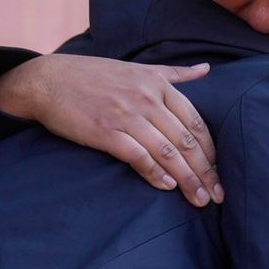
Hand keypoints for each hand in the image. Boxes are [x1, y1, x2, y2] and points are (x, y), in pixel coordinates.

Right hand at [0, 54, 221, 205]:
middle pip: (186, 141)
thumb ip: (174, 73)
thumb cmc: (94, 76)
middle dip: (206, 172)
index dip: (211, 151)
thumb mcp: (139, 68)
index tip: (220, 173)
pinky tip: (167, 188)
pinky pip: (138, 156)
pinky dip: (155, 174)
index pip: (195, 122)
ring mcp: (126, 115)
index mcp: (158, 84)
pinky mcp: (106, 131)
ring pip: (168, 152)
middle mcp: (146, 98)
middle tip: (218, 196)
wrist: (48, 80)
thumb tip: (207, 69)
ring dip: (187, 180)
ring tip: (199, 200)